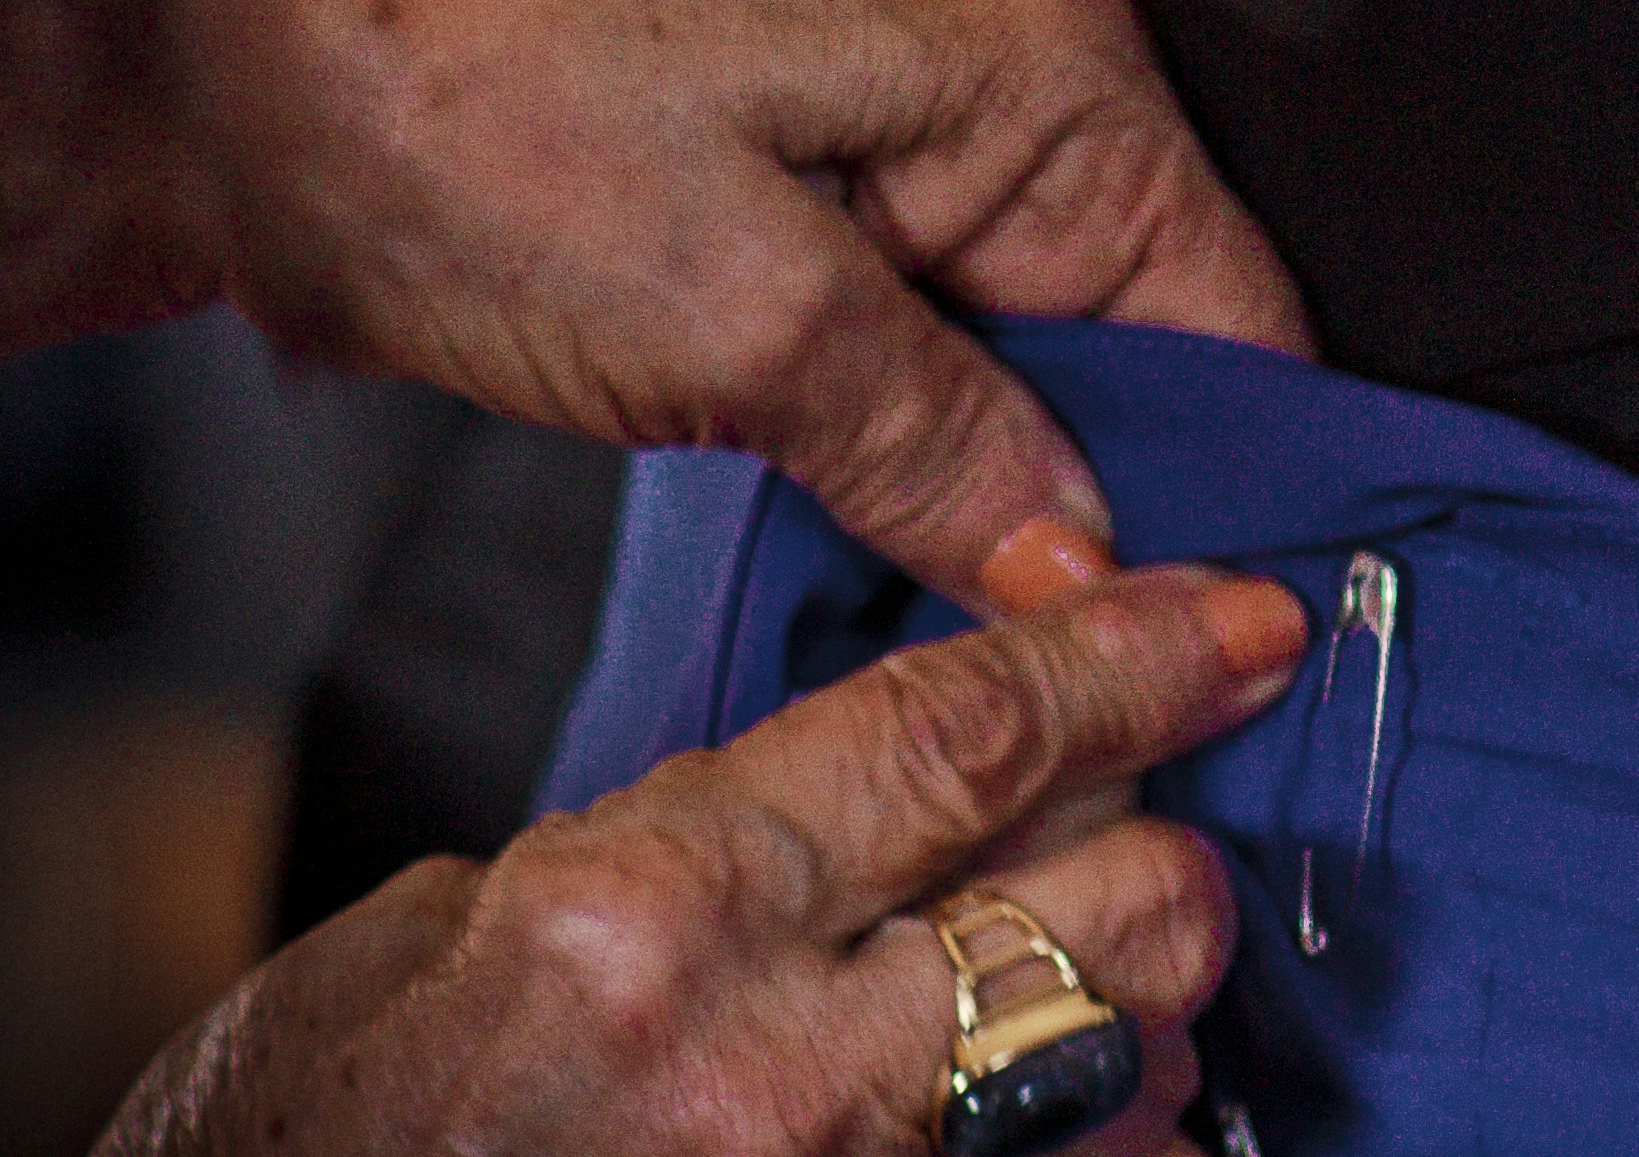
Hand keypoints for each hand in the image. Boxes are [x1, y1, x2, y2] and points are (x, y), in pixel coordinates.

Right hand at [101, 561, 1304, 1156]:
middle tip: (1170, 808)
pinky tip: (1079, 1107)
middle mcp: (763, 1068)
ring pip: (1104, 1075)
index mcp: (656, 909)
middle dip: (1165, 843)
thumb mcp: (475, 917)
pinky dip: (1089, 1140)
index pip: (963, 734)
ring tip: (1112, 970)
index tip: (1239, 617)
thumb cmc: (316, 1123)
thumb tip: (861, 804)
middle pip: (1095, 909)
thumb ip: (690, 844)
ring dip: (1133, 1012)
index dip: (1129, 654)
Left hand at [125, 0, 1314, 610]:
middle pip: (1142, 333)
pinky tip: (856, 527)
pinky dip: (901, 436)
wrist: (242, 51)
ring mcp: (903, 108)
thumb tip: (1089, 575)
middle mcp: (1004, 58)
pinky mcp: (807, 169)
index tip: (1190, 650)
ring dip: (982, 481)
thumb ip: (941, 446)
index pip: (1234, 309)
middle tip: (1023, 652)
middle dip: (1091, 498)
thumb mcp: (735, 318)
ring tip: (922, 598)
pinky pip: (922, 329)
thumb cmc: (480, 118)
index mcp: (1042, 56)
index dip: (1224, 488)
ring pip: (1024, 348)